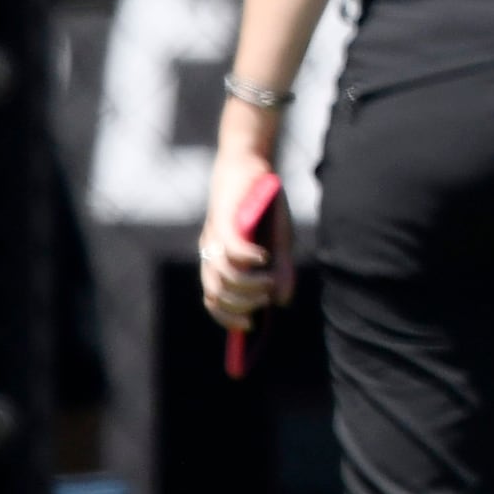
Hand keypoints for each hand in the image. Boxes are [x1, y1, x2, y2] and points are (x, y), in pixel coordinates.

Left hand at [198, 141, 293, 331]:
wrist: (251, 164)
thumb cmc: (262, 205)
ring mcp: (216, 238)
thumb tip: (282, 302)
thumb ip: (281, 271)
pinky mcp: (226, 220)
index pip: (213, 300)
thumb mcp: (278, 242)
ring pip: (224, 277)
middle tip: (265, 299)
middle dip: (242, 304)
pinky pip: (233, 251)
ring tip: (269, 280)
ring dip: (250, 286)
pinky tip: (266, 257)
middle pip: (216, 294)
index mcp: (219, 261)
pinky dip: (250, 259)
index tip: (249, 329)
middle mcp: (211, 252)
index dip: (227, 318)